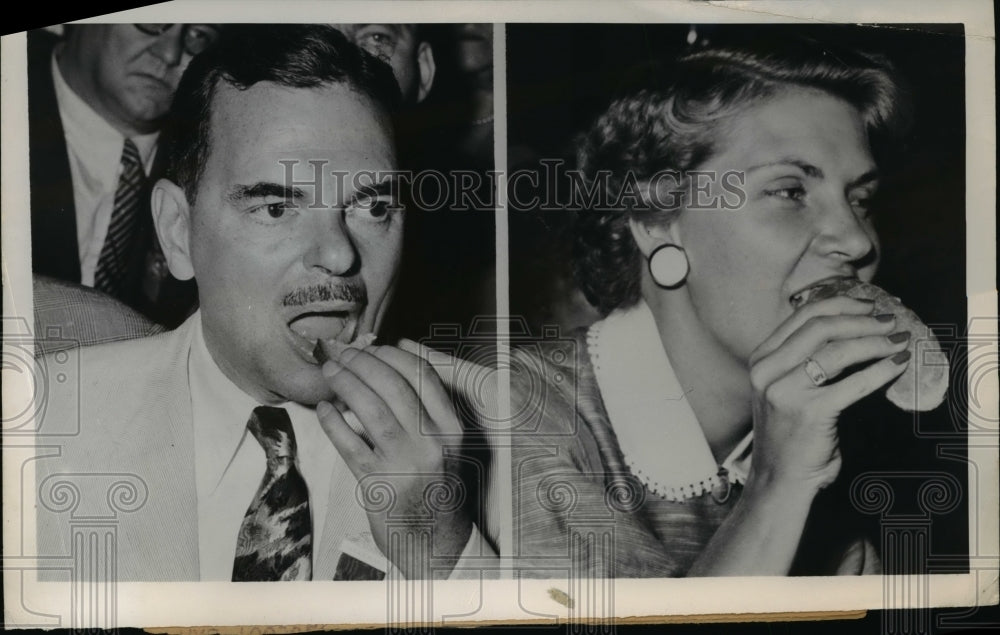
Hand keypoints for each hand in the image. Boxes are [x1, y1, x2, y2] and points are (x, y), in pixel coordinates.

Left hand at [315, 342, 471, 578]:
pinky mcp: (379, 483)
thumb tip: (393, 359)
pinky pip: (350, 444)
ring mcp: (406, 463)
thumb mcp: (445, 442)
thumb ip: (426, 407)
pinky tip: (325, 409)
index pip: (423, 375)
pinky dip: (333, 422)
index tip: (372, 348)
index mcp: (452, 427)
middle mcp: (433, 442)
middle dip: (363, 363)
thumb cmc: (435, 483)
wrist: (434, 538)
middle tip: (342, 354)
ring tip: (330, 372)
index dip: (393, 356)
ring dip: (346, 384)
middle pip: (394, 386)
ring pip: (372, 409)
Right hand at [746, 294, 910, 493]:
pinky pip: (853, 383)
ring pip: (837, 350)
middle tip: (890, 320)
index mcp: (761, 360)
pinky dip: (881, 370)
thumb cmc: (788, 435)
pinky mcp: (809, 412)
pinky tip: (898, 364)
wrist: (778, 479)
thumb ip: (801, 361)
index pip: (802, 316)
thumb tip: (849, 329)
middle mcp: (768, 371)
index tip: (868, 305)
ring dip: (875, 341)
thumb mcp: (783, 389)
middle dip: (861, 319)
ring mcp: (785, 391)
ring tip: (897, 340)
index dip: (840, 304)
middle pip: (820, 327)